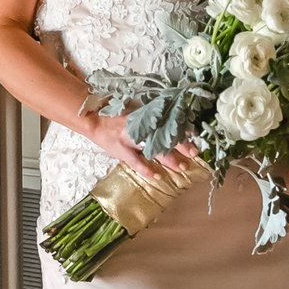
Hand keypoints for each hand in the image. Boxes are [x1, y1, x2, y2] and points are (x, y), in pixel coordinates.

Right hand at [78, 108, 200, 183]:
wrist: (95, 120)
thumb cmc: (118, 117)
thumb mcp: (136, 112)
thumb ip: (152, 118)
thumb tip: (174, 121)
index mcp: (144, 116)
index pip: (167, 121)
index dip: (181, 128)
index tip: (194, 134)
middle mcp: (139, 126)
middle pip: (164, 135)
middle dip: (180, 145)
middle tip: (194, 152)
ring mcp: (130, 138)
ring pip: (153, 149)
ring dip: (169, 159)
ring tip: (182, 166)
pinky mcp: (121, 150)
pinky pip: (135, 162)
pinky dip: (146, 169)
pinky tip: (158, 176)